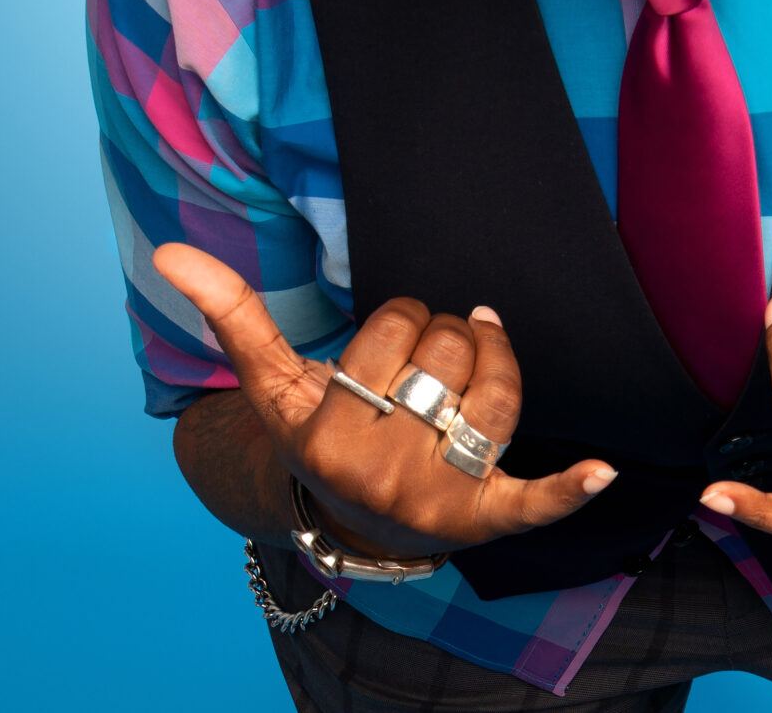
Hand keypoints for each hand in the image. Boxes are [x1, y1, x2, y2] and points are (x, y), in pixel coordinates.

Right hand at [154, 243, 614, 556]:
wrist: (352, 523)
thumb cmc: (317, 432)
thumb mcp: (272, 383)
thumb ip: (231, 315)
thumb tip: (169, 249)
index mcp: (327, 437)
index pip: (396, 327)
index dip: (402, 319)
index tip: (387, 343)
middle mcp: (381, 474)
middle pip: (450, 348)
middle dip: (444, 338)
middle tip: (424, 367)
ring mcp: (438, 500)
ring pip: (495, 389)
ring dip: (493, 361)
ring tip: (470, 368)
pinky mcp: (490, 519)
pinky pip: (534, 500)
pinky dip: (570, 487)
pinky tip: (601, 469)